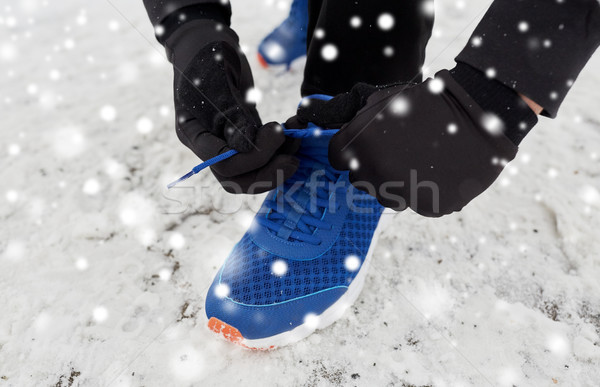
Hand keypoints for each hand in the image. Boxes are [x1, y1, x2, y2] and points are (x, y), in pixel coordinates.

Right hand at [166, 20, 299, 192]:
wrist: (208, 39)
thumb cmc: (208, 56)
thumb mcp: (218, 83)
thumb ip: (233, 117)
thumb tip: (247, 147)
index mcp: (193, 134)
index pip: (222, 163)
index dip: (252, 156)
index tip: (276, 131)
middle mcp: (208, 145)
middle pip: (236, 178)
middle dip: (266, 173)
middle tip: (293, 160)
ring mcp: (225, 142)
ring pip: (251, 172)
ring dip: (277, 164)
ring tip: (298, 142)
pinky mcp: (243, 134)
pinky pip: (262, 154)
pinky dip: (280, 150)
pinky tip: (295, 134)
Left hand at [300, 71, 523, 216]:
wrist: (479, 116)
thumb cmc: (425, 103)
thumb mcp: (381, 99)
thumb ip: (345, 112)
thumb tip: (304, 111)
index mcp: (358, 147)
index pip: (338, 159)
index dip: (351, 150)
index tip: (366, 143)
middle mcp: (374, 174)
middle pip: (359, 180)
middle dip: (371, 167)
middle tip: (397, 148)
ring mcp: (402, 194)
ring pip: (386, 196)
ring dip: (395, 182)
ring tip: (418, 158)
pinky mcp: (428, 207)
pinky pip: (415, 203)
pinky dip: (422, 191)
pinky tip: (435, 170)